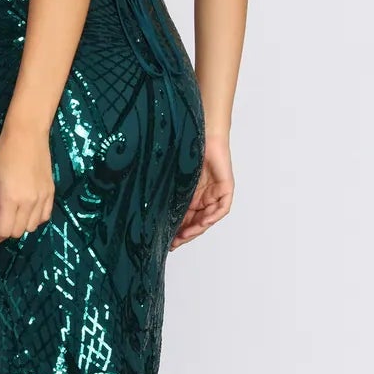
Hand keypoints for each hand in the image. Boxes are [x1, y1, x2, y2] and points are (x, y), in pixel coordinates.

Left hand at [0, 120, 54, 243]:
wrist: (28, 135)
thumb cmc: (4, 153)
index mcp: (11, 198)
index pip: (3, 231)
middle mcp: (29, 202)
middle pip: (18, 232)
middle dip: (5, 231)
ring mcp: (42, 198)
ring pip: (32, 227)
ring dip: (20, 225)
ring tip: (12, 213)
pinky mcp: (51, 192)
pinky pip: (44, 216)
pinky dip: (34, 219)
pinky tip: (26, 210)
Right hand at [171, 134, 232, 248]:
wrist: (200, 130)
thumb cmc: (184, 148)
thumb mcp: (172, 177)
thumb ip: (166, 193)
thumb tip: (147, 210)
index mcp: (190, 195)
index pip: (185, 219)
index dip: (177, 231)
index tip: (166, 241)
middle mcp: (203, 197)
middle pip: (196, 222)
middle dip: (185, 234)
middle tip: (174, 243)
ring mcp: (215, 193)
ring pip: (208, 218)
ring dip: (197, 228)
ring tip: (184, 235)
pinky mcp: (226, 187)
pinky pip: (222, 208)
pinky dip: (212, 216)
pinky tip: (202, 221)